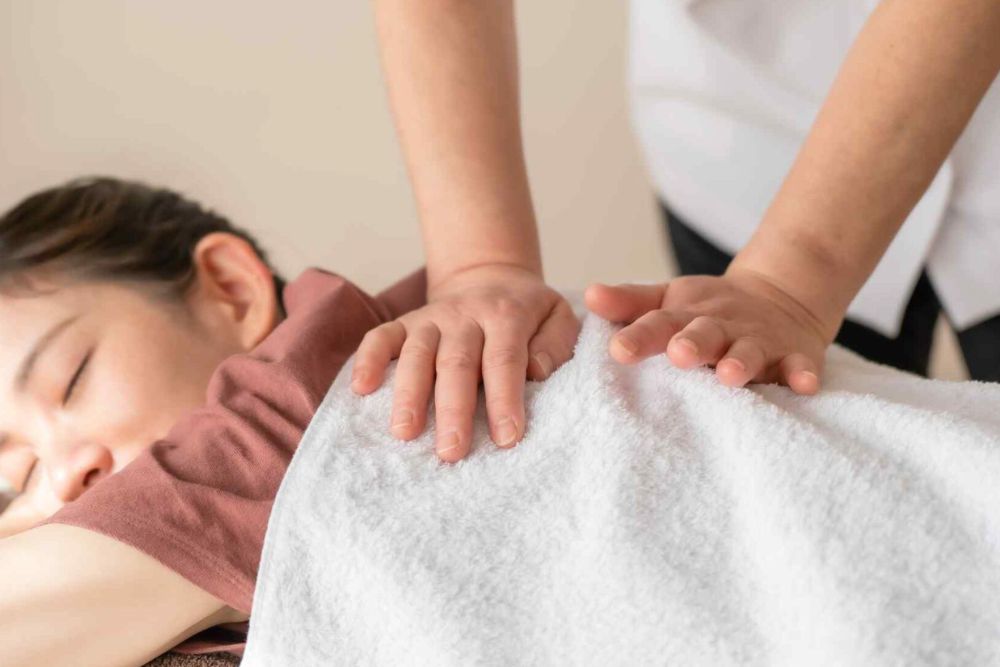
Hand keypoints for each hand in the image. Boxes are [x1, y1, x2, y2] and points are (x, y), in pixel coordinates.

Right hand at [350, 264, 579, 461]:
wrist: (490, 277)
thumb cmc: (527, 312)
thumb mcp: (558, 316)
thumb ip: (555, 343)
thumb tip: (537, 372)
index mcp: (506, 315)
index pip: (504, 360)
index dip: (505, 399)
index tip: (507, 438)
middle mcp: (465, 315)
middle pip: (457, 363)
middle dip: (453, 408)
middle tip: (451, 451)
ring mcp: (431, 318)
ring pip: (418, 354)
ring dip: (409, 394)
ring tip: (405, 433)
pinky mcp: (405, 322)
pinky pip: (381, 336)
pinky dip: (368, 359)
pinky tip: (362, 389)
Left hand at [584, 268, 839, 393]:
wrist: (778, 297)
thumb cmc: (706, 310)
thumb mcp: (668, 299)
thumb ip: (630, 303)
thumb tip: (588, 296)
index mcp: (684, 315)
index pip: (657, 323)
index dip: (639, 335)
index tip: (617, 350)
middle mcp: (720, 327)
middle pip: (703, 334)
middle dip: (692, 344)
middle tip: (679, 354)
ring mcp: (757, 341)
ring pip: (748, 352)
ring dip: (741, 363)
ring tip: (730, 376)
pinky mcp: (793, 355)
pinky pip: (799, 366)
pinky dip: (803, 374)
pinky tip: (804, 385)